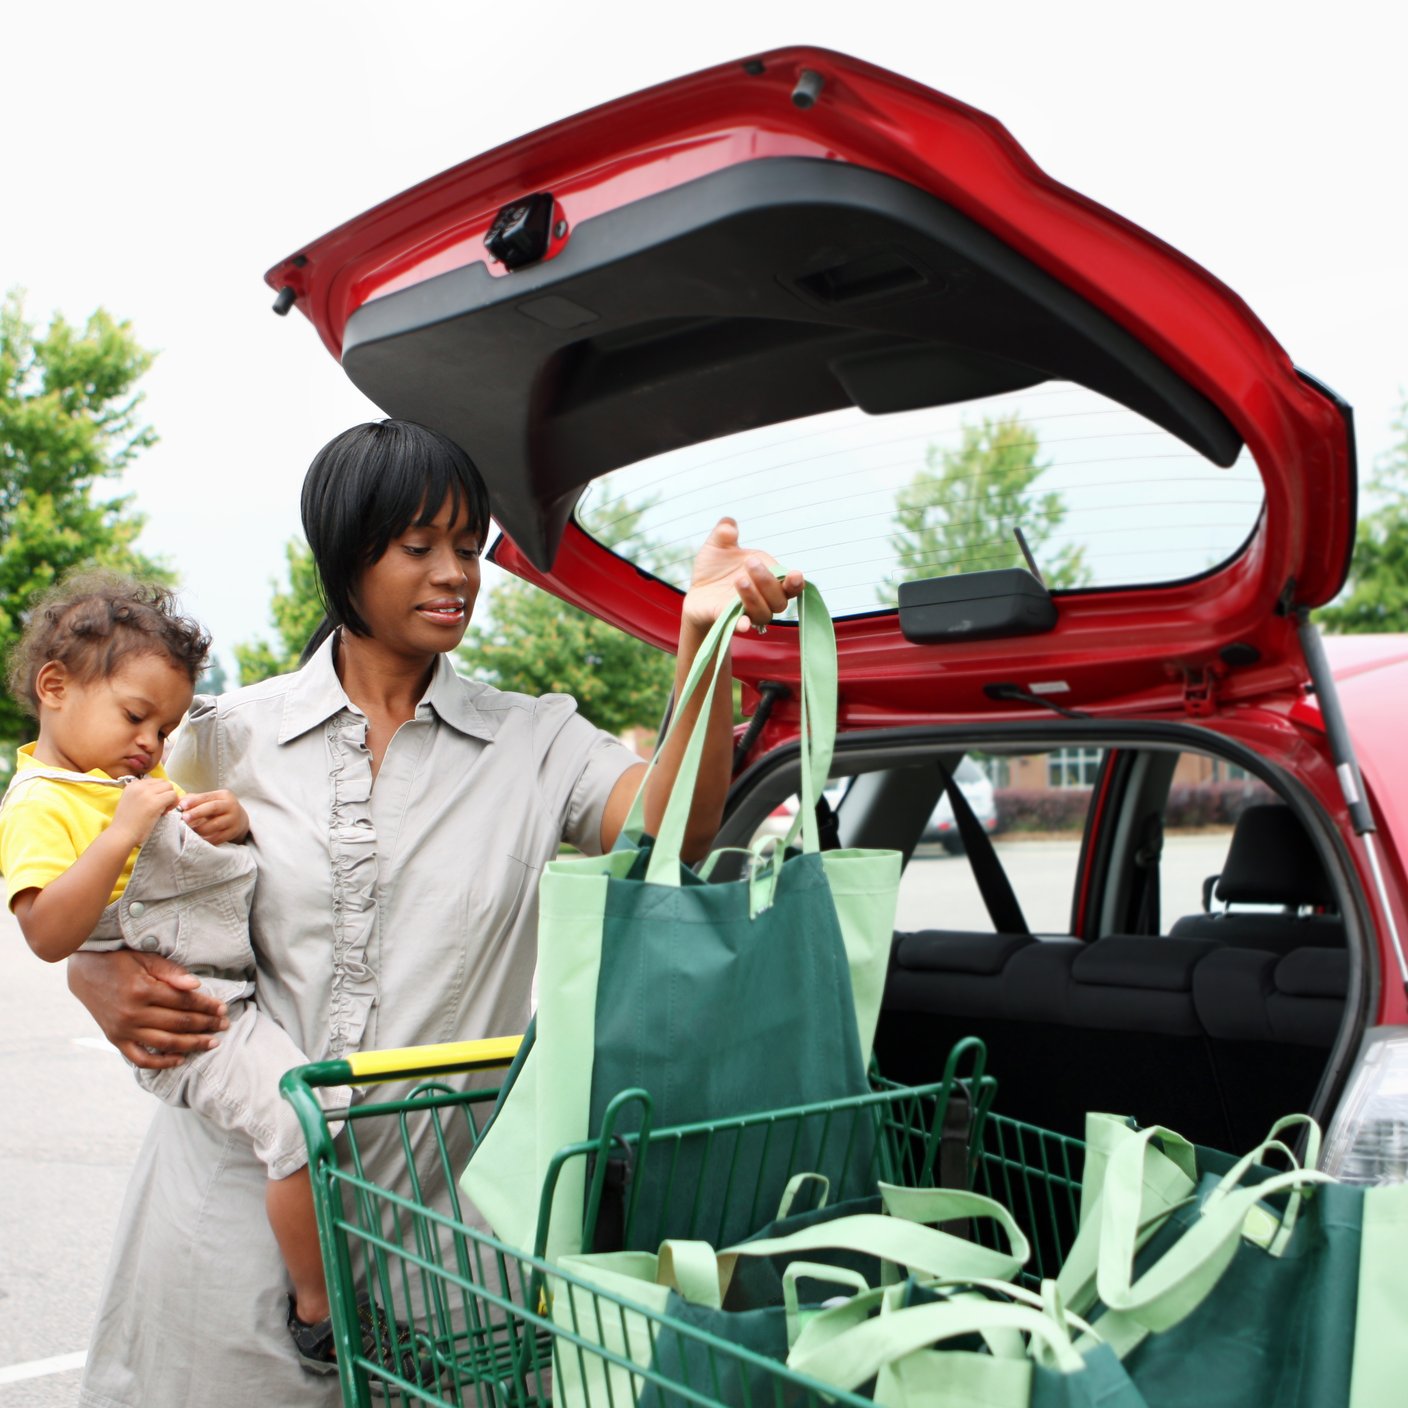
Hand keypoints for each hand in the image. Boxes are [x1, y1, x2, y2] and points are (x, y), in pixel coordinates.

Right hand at [67, 949, 228, 1069]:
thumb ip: (171, 973)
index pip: (185, 1002)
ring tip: (212, 1043)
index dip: (207, 1006)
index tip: (223, 1008)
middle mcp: (133, 1013)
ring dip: (192, 1044)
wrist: (84, 972)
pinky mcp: (115, 1039)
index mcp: (143, 990)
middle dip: (206, 1025)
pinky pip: (140, 1058)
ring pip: (165, 1043)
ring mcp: (123, 1030)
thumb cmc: (121, 961)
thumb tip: (196, 986)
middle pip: (179, 1023)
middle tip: (225, 1025)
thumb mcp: (146, 959)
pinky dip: (161, 1063)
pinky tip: (180, 1059)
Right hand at [111, 777, 179, 848]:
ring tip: (162, 811)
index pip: (155, 781)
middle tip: (161, 807)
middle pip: (164, 783)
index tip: (154, 804)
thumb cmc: (127, 823)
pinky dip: (173, 804)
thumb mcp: (132, 801)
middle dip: (166, 794)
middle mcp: (139, 786)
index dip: (159, 792)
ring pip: (170, 788)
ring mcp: (147, 793)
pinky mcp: (155, 802)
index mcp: (133, 785)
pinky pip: (173, 796)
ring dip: (170, 799)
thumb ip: (143, 794)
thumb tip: (161, 792)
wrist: (121, 834)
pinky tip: (164, 813)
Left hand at [179, 789, 249, 844]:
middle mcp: (231, 806)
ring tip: (188, 831)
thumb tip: (175, 802)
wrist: (239, 819)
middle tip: (184, 818)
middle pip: (213, 808)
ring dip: (200, 828)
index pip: (207, 796)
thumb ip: (193, 800)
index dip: (194, 801)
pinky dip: (207, 839)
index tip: (182, 806)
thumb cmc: (217, 809)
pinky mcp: (233, 832)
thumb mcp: (210, 800)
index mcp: (223, 795)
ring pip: (216, 824)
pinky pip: (219, 837)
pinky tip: (198, 840)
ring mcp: (234, 819)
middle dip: (197, 813)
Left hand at [682, 518, 803, 636]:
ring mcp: (748, 611)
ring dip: (754, 598)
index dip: (795, 582)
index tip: (795, 574)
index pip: (790, 584)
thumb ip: (724, 533)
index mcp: (768, 578)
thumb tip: (728, 525)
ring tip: (739, 580)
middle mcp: (764, 598)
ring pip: (763, 613)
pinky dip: (744, 624)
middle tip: (750, 563)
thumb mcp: (717, 545)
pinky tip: (743, 623)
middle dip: (767, 582)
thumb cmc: (715, 568)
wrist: (696, 591)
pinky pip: (741, 625)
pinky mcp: (729, 620)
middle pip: (779, 599)